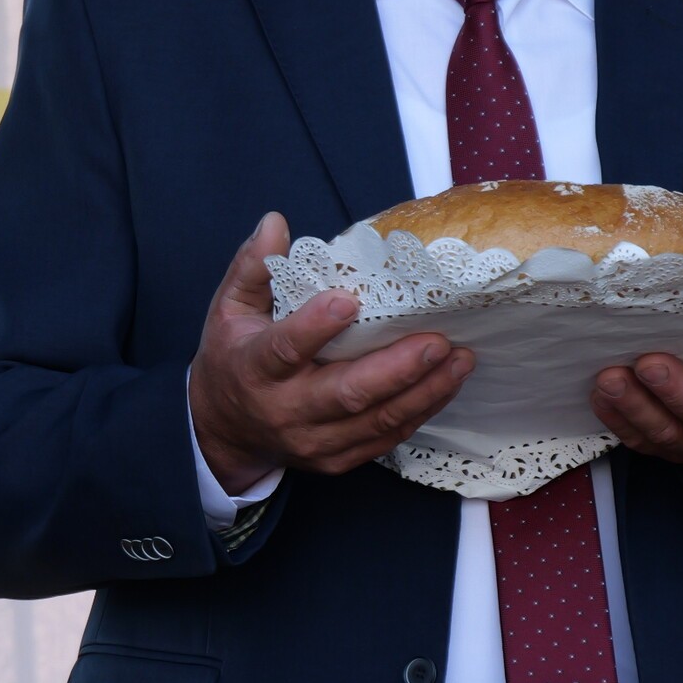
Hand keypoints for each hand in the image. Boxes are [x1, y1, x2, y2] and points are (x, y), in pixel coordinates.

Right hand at [187, 213, 475, 491]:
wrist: (224, 433)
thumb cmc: (231, 361)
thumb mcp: (227, 310)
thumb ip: (252, 267)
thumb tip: (276, 222)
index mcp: (254, 368)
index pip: (284, 349)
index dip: (315, 327)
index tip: (348, 300)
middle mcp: (285, 410)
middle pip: (347, 393)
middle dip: (397, 368)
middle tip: (437, 341)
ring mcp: (313, 441)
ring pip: (375, 420)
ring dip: (423, 391)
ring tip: (459, 360)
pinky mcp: (335, 460)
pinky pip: (384, 439)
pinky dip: (419, 412)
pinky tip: (444, 385)